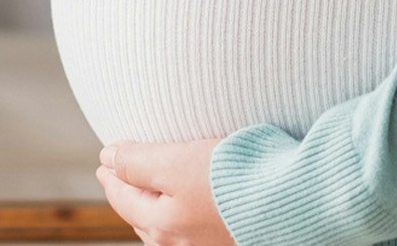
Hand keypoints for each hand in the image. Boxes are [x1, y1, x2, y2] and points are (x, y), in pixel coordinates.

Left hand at [97, 137, 233, 244]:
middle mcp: (181, 243)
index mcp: (163, 226)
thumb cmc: (234, 178)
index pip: (124, 199)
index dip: (112, 175)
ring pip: (166, 227)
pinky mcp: (230, 237)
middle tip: (119, 173)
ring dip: (151, 206)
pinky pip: (190, 227)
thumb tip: (107, 158)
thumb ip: (139, 162)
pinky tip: (186, 205)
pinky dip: (177, 212)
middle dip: (129, 194)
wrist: (291, 198)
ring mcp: (206, 243)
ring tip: (146, 190)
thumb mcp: (178, 163)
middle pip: (142, 217)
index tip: (104, 159)